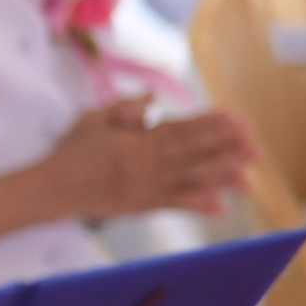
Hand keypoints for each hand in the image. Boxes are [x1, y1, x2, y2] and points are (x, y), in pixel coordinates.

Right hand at [42, 100, 257, 220]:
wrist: (51, 190)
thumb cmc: (68, 152)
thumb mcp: (92, 120)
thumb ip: (125, 109)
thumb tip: (153, 99)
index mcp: (138, 141)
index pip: (183, 130)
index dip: (213, 126)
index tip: (238, 121)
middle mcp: (148, 165)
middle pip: (194, 156)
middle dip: (226, 152)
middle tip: (255, 149)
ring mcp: (146, 188)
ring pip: (190, 181)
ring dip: (220, 179)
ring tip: (248, 180)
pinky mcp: (141, 206)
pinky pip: (174, 205)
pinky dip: (197, 205)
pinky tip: (219, 206)